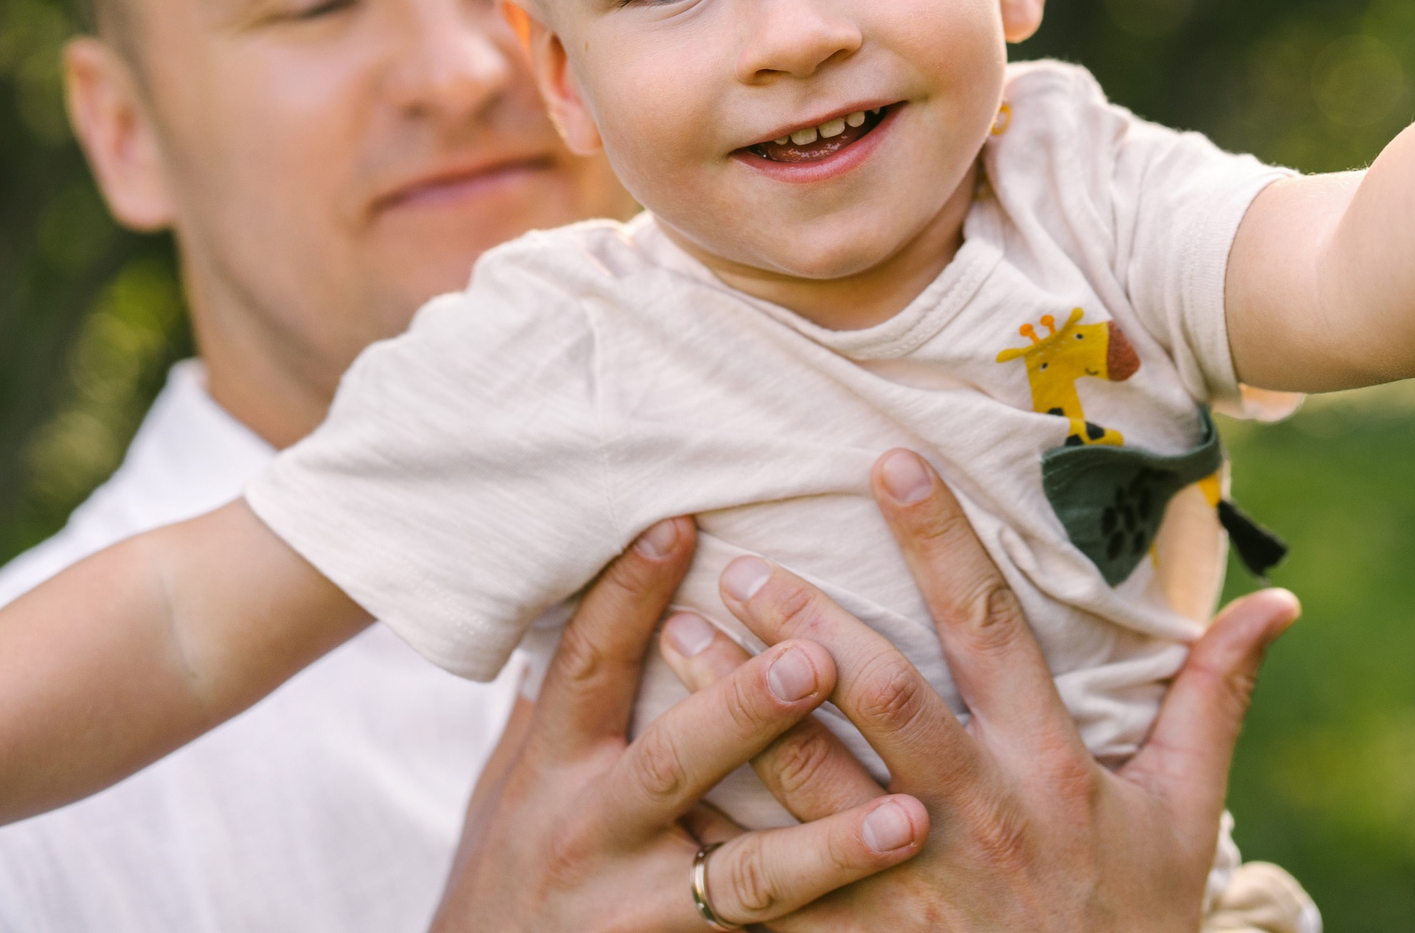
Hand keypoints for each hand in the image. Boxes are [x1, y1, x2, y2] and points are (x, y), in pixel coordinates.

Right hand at [429, 517, 927, 932]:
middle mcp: (592, 837)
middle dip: (744, 710)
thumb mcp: (510, 783)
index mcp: (550, 772)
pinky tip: (899, 908)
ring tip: (909, 816)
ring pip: (744, 879)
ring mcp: (640, 913)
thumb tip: (596, 578)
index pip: (588, 666)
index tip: (684, 521)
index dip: (630, 594)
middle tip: (817, 658)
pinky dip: (831, 923)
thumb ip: (561, 700)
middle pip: (672, 763)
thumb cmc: (505, 873)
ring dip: (830, 847)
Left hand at [663, 450, 1300, 931]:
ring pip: (812, 785)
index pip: (992, 630)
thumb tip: (1278, 603)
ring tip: (676, 639)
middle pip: (883, 701)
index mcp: (1052, 769)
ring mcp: (915, 889)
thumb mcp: (1186, 814)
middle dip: (809, 624)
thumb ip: (1212, 700)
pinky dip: (717, 833)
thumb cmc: (1137, 922)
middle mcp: (979, 819)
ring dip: (740, 708)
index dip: (941, 543)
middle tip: (741, 560)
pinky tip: (664, 780)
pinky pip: (777, 888)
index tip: (889, 461)